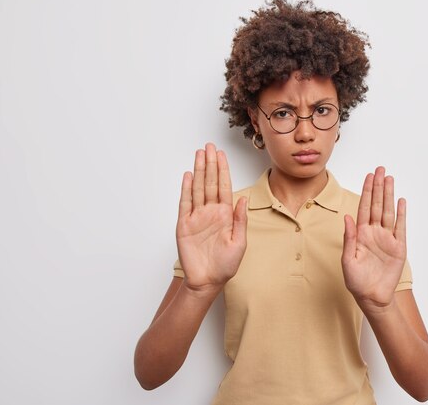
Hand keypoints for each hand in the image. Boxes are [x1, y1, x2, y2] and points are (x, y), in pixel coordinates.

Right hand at [175, 143, 246, 291]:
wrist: (208, 281)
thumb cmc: (225, 265)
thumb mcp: (239, 242)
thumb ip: (240, 220)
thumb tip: (243, 198)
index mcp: (225, 215)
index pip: (223, 187)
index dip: (222, 170)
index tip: (221, 155)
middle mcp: (210, 212)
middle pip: (210, 183)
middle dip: (210, 164)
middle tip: (209, 146)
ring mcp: (196, 217)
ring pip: (197, 189)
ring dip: (198, 171)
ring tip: (199, 154)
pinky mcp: (184, 225)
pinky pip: (185, 204)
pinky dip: (186, 190)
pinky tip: (187, 176)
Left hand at [342, 166, 406, 308]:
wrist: (372, 297)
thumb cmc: (356, 281)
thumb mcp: (348, 260)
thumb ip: (349, 238)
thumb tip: (348, 217)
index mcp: (361, 234)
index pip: (364, 208)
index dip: (366, 192)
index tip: (368, 176)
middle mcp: (374, 232)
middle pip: (377, 205)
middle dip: (378, 187)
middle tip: (380, 169)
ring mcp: (387, 238)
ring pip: (388, 211)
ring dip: (389, 195)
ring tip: (390, 178)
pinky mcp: (398, 247)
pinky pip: (401, 227)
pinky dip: (402, 214)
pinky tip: (401, 200)